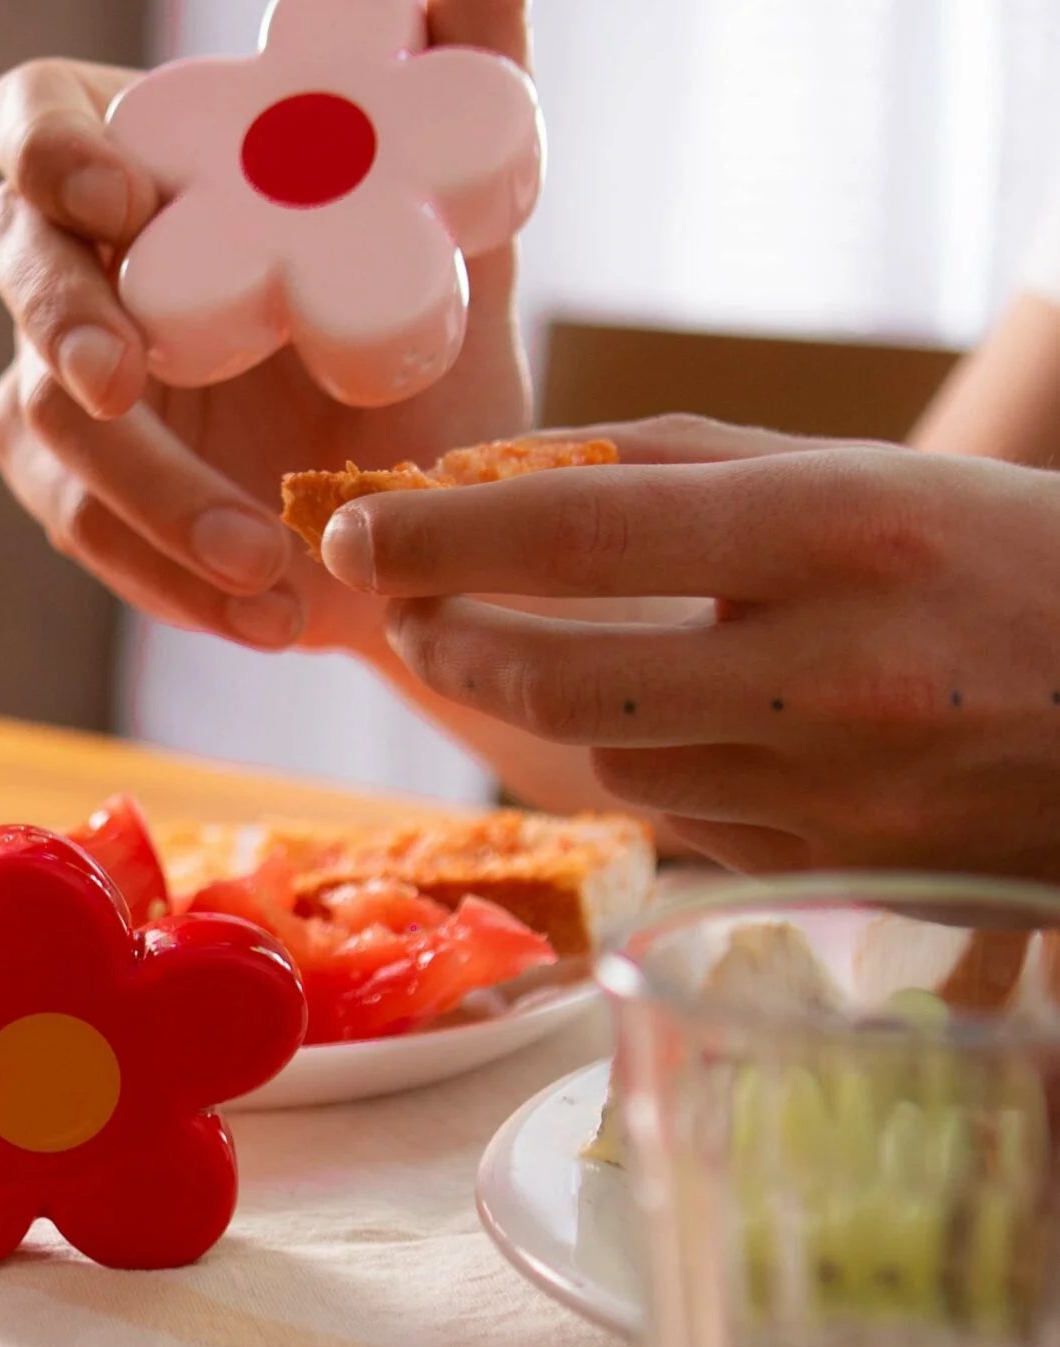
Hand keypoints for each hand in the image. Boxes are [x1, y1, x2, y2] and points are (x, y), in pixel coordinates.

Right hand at [0, 0, 536, 656]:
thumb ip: (467, 80)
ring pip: (48, 427)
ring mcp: (66, 385)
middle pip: (16, 267)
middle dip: (61, 319)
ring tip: (263, 561)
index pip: (32, 117)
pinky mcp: (81, 496)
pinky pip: (86, 535)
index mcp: (142, 159)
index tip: (117, 196)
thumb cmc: (426, 326)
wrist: (437, 507)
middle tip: (126, 381)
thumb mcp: (462, 220)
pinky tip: (263, 615)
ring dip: (146, 494)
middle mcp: (84, 263)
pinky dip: (168, 579)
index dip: (45, 150)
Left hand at [318, 414, 1059, 877]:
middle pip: (556, 684)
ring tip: (522, 646)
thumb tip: (517, 474)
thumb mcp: (870, 471)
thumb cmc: (1019, 559)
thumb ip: (688, 468)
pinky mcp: (842, 878)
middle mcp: (828, 672)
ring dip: (540, 706)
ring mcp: (838, 795)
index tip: (354, 530)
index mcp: (836, 530)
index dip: (438, 535)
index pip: (575, 533)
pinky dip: (642, 765)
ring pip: (611, 761)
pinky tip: (659, 719)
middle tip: (406, 602)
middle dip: (450, 642)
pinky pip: (684, 821)